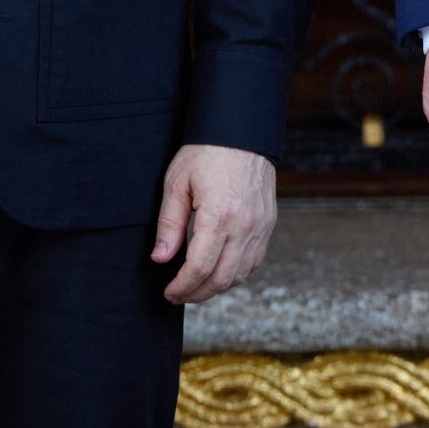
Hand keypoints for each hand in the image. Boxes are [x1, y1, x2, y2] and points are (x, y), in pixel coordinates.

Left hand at [152, 144, 276, 302]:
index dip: (182, 286)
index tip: (169, 292)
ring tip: (196, 286)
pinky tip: (219, 271)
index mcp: (219, 215)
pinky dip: (236, 273)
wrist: (242, 132)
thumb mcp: (177, 183)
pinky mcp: (268, 224)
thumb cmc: (206, 152)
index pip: (200, 268)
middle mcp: (245, 225)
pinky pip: (254, 261)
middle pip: (221, 278)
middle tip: (178, 295)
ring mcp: (260, 226)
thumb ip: (169, 224)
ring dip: (216, 287)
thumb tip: (160, 258)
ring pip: (240, 274)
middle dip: (197, 293)